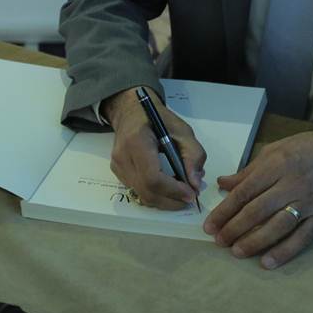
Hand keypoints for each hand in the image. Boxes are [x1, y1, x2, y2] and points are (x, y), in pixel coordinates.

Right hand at [102, 88, 205, 209]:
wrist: (130, 112)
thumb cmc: (158, 118)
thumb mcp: (183, 130)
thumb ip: (193, 155)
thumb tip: (194, 183)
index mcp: (138, 141)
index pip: (152, 177)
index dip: (173, 190)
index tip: (191, 193)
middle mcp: (123, 156)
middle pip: (147, 191)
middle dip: (171, 200)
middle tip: (190, 197)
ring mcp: (117, 166)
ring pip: (142, 195)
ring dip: (165, 200)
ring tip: (181, 192)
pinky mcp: (118, 172)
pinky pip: (138, 190)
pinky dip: (155, 194)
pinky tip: (168, 186)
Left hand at [203, 129, 312, 269]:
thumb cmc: (305, 149)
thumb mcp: (274, 150)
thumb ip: (248, 170)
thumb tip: (223, 184)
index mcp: (276, 166)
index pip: (244, 192)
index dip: (224, 211)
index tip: (210, 225)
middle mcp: (291, 185)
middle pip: (257, 211)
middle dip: (234, 228)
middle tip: (219, 241)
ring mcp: (308, 204)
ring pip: (277, 227)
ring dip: (254, 242)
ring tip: (236, 252)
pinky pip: (302, 238)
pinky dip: (284, 252)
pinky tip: (267, 262)